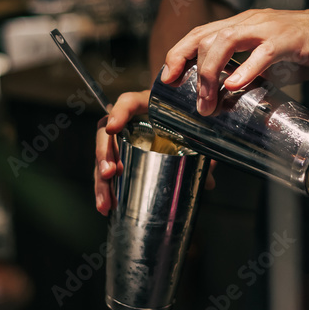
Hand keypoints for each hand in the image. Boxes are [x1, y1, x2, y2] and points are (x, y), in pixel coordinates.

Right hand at [93, 89, 217, 215]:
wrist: (180, 122)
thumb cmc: (184, 123)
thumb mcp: (191, 133)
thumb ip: (200, 153)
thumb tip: (207, 182)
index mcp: (146, 106)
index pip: (128, 102)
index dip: (118, 113)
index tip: (112, 128)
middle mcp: (127, 121)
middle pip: (107, 133)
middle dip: (105, 155)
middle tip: (110, 174)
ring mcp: (120, 139)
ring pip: (103, 157)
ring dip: (101, 180)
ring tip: (105, 202)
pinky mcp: (118, 156)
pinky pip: (106, 171)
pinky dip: (105, 190)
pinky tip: (106, 206)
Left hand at [160, 7, 308, 114]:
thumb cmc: (306, 48)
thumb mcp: (269, 58)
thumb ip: (248, 70)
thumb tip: (226, 99)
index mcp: (242, 25)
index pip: (200, 33)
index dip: (178, 53)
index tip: (168, 78)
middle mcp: (250, 21)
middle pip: (206, 37)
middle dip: (193, 70)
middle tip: (196, 104)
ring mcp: (269, 28)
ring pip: (227, 40)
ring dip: (213, 74)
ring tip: (211, 101)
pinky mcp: (291, 39)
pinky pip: (263, 52)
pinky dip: (246, 69)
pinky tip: (235, 86)